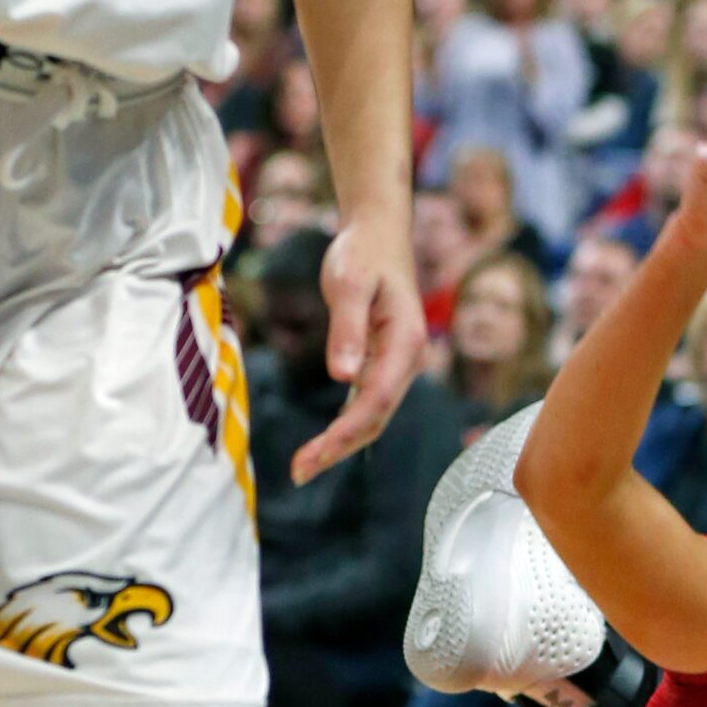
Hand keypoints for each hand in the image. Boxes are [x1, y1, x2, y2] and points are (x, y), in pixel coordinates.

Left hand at [291, 211, 425, 483]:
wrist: (379, 234)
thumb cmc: (364, 253)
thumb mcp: (349, 282)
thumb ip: (348, 328)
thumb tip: (342, 376)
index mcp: (405, 344)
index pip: (375, 400)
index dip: (345, 432)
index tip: (315, 455)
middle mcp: (406, 362)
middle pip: (375, 418)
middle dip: (339, 448)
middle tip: (300, 472)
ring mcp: (395, 366)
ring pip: (371, 416)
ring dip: (340, 443)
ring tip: (305, 465)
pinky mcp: (381, 364)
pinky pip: (366, 404)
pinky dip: (344, 425)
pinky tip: (323, 444)